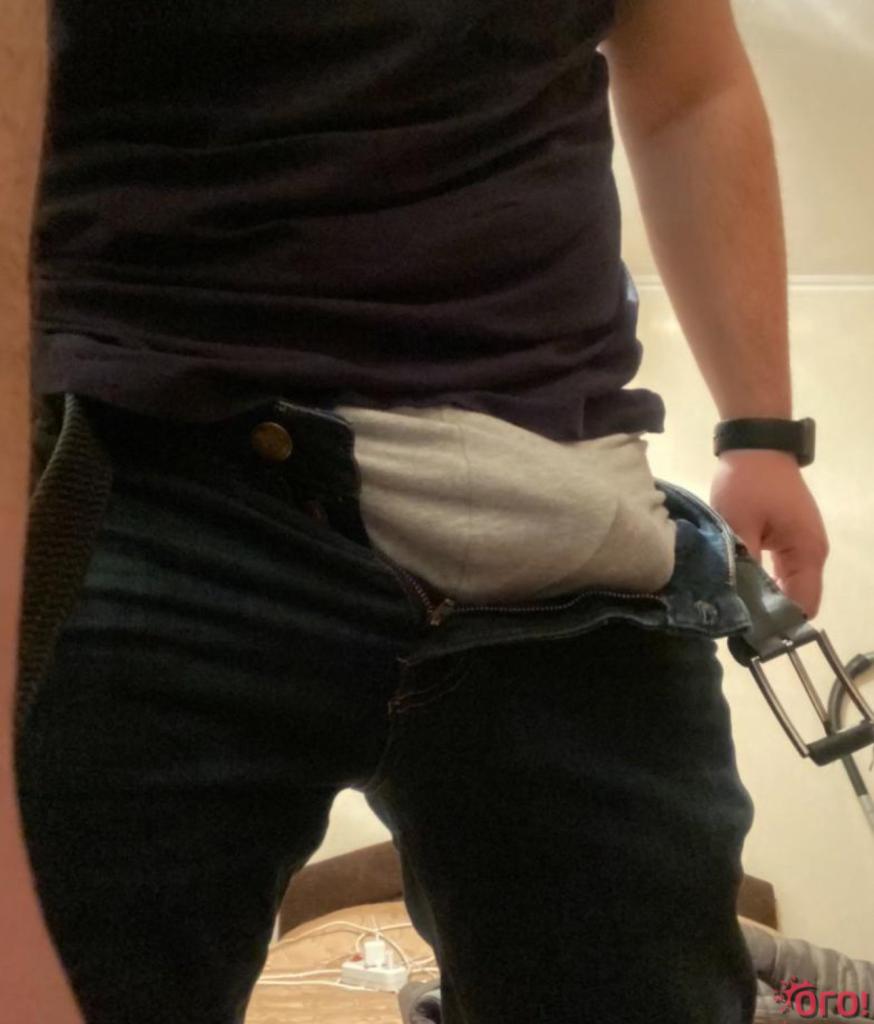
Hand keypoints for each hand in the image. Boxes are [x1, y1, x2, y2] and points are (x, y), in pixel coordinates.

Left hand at [709, 450, 829, 618]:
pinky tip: (738, 590)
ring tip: (733, 615)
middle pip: (794, 599)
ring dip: (763, 599)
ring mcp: (801, 546)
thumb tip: (739, 605)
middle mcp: (811, 555)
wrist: (756, 444)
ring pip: (785, 587)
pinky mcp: (788, 539)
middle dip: (767, 615)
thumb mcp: (738, 525)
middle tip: (732, 630)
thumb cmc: (748, 483)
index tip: (747, 639)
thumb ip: (742, 567)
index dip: (777, 626)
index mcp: (807, 554)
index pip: (800, 606)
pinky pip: (779, 572)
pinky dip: (762, 583)